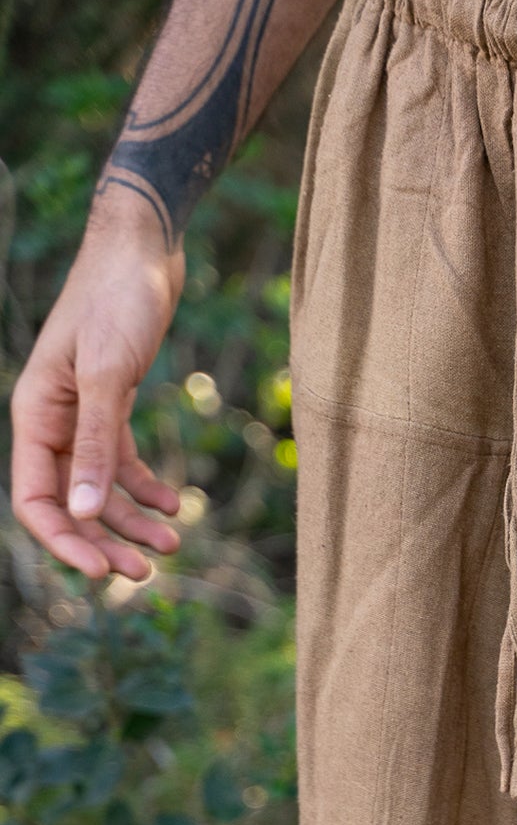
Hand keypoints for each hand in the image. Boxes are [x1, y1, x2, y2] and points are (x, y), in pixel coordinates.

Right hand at [9, 191, 185, 581]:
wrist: (144, 249)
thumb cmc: (117, 300)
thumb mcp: (107, 374)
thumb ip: (95, 444)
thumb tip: (85, 514)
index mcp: (36, 415)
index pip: (35, 499)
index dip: (64, 542)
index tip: (100, 573)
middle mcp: (53, 421)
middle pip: (70, 503)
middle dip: (103, 542)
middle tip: (146, 574)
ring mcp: (83, 415)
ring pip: (100, 489)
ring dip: (131, 521)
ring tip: (173, 545)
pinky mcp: (113, 405)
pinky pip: (123, 462)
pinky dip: (146, 488)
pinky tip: (174, 504)